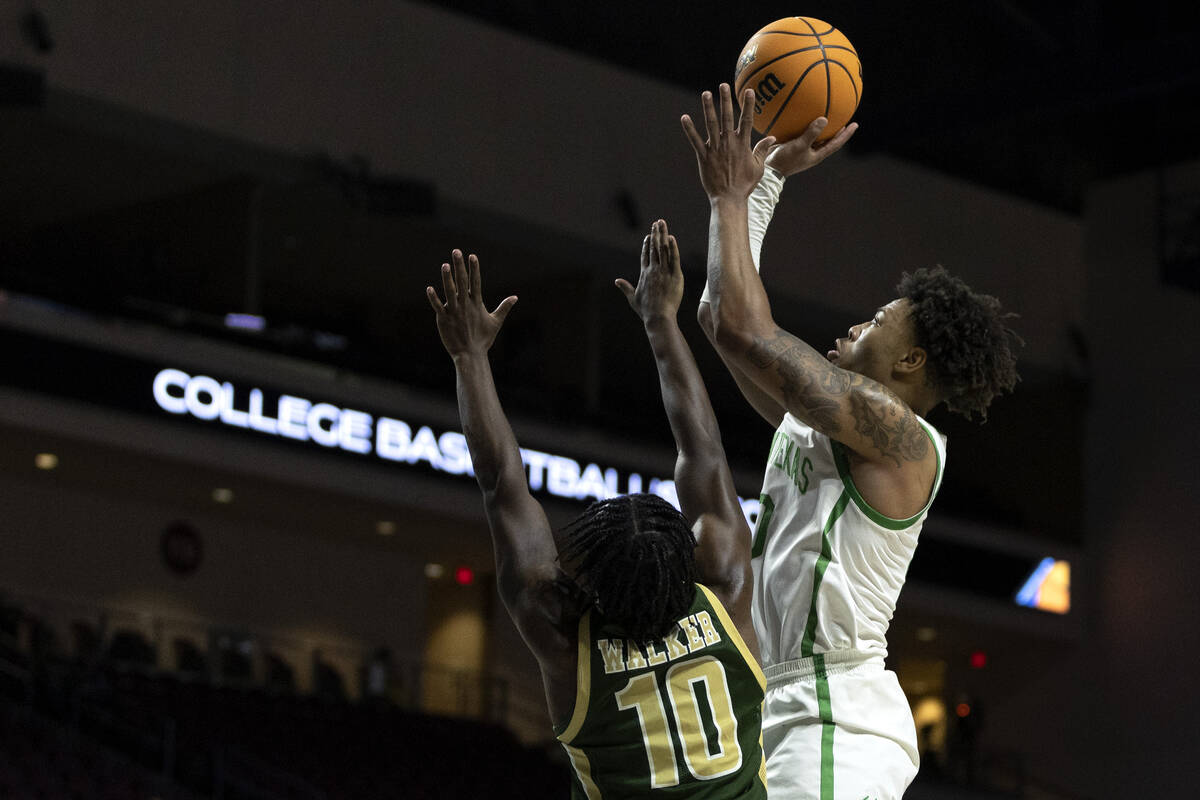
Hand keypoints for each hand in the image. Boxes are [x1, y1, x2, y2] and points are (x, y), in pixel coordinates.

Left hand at [426, 250, 517, 357]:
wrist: (470, 355)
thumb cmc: (483, 339)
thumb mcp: (496, 322)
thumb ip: (504, 307)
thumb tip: (515, 297)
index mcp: (477, 304)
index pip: (476, 282)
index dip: (474, 268)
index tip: (472, 256)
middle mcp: (465, 305)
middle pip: (462, 282)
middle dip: (460, 266)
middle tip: (456, 251)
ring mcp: (454, 312)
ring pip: (449, 292)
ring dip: (447, 278)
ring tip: (445, 265)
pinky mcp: (444, 319)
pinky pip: (438, 307)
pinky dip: (433, 298)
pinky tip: (429, 288)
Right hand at [616, 219, 682, 322]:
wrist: (658, 317)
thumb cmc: (646, 311)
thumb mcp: (633, 298)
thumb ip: (625, 288)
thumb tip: (616, 281)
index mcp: (644, 274)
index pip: (645, 255)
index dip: (646, 244)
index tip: (648, 236)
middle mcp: (653, 270)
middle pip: (654, 248)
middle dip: (655, 234)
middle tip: (657, 223)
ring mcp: (664, 271)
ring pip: (663, 249)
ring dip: (663, 235)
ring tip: (662, 224)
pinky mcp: (675, 275)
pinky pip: (674, 258)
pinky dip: (673, 247)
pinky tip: (671, 237)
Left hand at [681, 83, 775, 201]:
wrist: (729, 199)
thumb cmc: (744, 185)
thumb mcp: (758, 167)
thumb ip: (762, 150)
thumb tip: (772, 137)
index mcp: (742, 145)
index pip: (746, 121)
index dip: (748, 105)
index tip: (749, 91)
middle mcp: (728, 144)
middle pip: (727, 117)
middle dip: (725, 100)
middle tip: (723, 85)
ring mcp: (715, 150)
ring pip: (710, 125)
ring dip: (708, 108)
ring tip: (706, 94)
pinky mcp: (703, 157)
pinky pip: (695, 141)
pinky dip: (689, 130)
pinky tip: (684, 118)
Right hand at [764, 117, 857, 176]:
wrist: (769, 169)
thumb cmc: (786, 160)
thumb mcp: (800, 146)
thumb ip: (812, 133)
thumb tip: (824, 119)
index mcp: (817, 155)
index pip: (836, 143)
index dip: (846, 134)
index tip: (855, 124)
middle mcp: (812, 152)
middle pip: (829, 140)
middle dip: (837, 130)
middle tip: (845, 118)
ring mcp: (803, 149)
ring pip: (817, 137)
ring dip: (822, 127)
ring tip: (827, 115)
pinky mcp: (794, 145)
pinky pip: (803, 133)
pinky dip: (806, 125)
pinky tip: (803, 115)